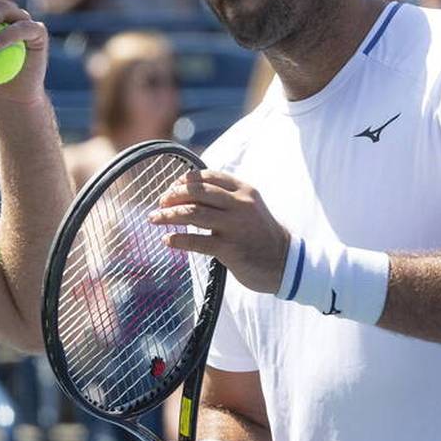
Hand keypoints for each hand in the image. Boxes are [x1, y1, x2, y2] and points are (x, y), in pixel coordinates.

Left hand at [149, 170, 290, 293]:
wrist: (286, 263)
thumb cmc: (262, 235)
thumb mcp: (250, 207)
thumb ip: (227, 198)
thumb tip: (191, 192)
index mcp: (244, 191)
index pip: (209, 176)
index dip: (186, 180)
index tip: (172, 186)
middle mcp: (240, 205)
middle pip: (197, 192)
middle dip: (173, 195)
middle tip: (160, 202)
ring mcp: (235, 227)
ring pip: (193, 213)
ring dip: (168, 215)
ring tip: (154, 218)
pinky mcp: (230, 249)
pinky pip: (196, 241)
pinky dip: (177, 240)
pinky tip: (167, 240)